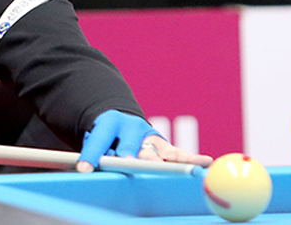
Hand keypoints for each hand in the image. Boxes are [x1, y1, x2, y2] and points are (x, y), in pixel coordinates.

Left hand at [76, 110, 212, 172]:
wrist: (117, 118)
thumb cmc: (104, 136)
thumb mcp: (94, 140)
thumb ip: (93, 153)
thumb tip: (85, 171)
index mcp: (109, 122)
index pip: (99, 138)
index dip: (92, 153)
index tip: (85, 168)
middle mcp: (131, 127)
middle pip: (130, 144)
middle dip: (129, 155)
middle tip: (128, 163)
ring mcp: (149, 135)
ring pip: (155, 150)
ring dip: (160, 161)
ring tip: (168, 167)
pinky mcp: (163, 145)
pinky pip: (177, 153)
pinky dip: (190, 159)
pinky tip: (204, 161)